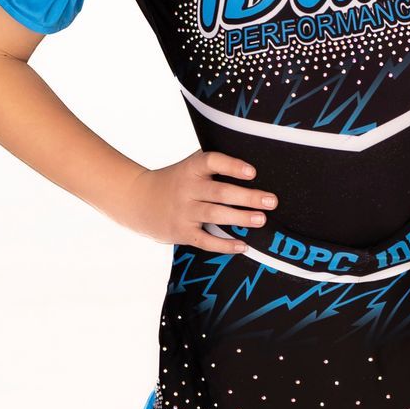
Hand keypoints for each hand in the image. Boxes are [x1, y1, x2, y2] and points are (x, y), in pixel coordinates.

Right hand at [116, 150, 277, 252]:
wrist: (138, 200)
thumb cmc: (176, 181)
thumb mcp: (189, 167)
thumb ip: (214, 165)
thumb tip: (255, 168)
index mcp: (191, 169)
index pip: (212, 162)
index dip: (232, 166)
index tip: (252, 172)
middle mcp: (187, 189)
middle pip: (219, 192)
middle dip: (247, 197)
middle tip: (271, 201)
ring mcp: (183, 212)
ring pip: (215, 215)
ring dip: (240, 218)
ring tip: (261, 219)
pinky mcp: (181, 232)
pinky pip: (205, 241)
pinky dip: (224, 245)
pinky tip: (243, 245)